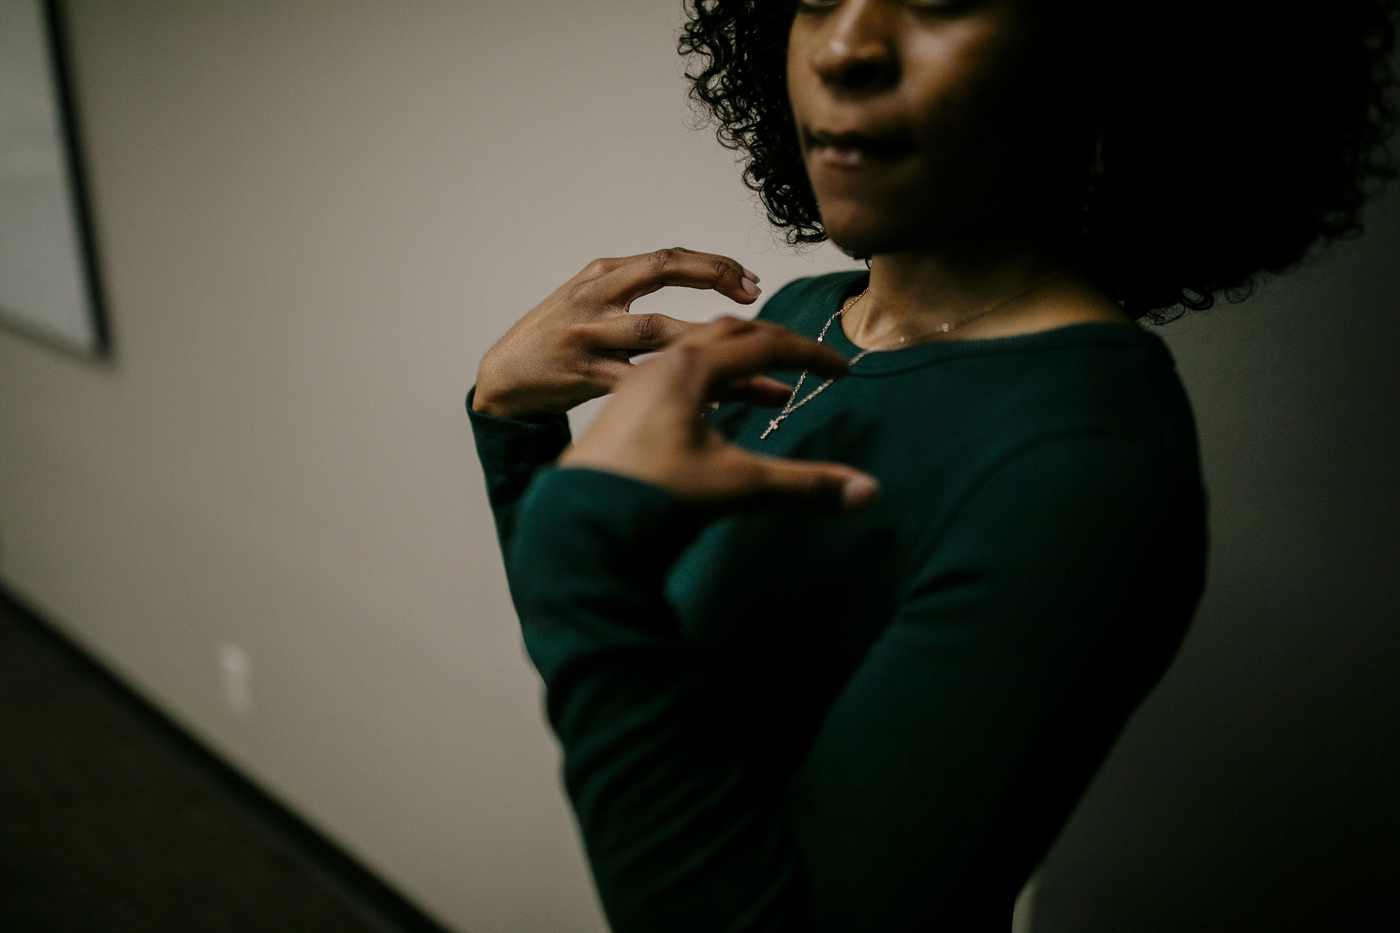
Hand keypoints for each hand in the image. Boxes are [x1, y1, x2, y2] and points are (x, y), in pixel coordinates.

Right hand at [473, 248, 761, 419]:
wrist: (504, 379)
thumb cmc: (556, 340)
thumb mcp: (591, 300)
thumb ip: (635, 289)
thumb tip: (699, 280)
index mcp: (603, 275)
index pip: (668, 257)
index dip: (714, 265)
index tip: (751, 282)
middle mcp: (596, 297)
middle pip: (665, 275)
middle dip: (716, 281)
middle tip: (756, 302)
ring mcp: (589, 335)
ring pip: (659, 332)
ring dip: (709, 344)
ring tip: (755, 365)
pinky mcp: (584, 375)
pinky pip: (641, 383)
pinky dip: (676, 391)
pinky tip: (712, 402)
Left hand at [559, 318, 880, 513]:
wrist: (580, 526)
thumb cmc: (652, 498)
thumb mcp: (738, 486)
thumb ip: (806, 486)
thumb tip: (868, 493)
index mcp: (689, 368)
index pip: (764, 344)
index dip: (810, 356)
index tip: (842, 371)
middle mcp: (660, 366)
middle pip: (728, 336)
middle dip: (774, 346)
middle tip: (808, 363)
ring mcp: (638, 387)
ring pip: (698, 357)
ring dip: (740, 367)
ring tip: (772, 390)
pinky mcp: (625, 412)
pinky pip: (675, 381)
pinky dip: (710, 388)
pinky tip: (718, 413)